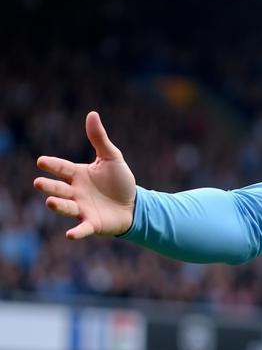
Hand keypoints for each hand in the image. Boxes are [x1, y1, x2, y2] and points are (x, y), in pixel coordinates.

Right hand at [34, 111, 136, 239]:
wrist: (135, 205)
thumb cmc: (120, 182)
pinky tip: (70, 235)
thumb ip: (100, 139)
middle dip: (49, 186)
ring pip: (66, 207)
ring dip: (58, 206)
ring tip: (50, 202)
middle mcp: (75, 192)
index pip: (61, 168)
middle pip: (58, 188)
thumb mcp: (112, 158)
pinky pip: (82, 228)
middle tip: (39, 183)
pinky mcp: (92, 224)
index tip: (42, 161)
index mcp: (77, 175)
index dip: (52, 165)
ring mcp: (82, 209)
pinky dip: (76, 232)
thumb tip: (92, 114)